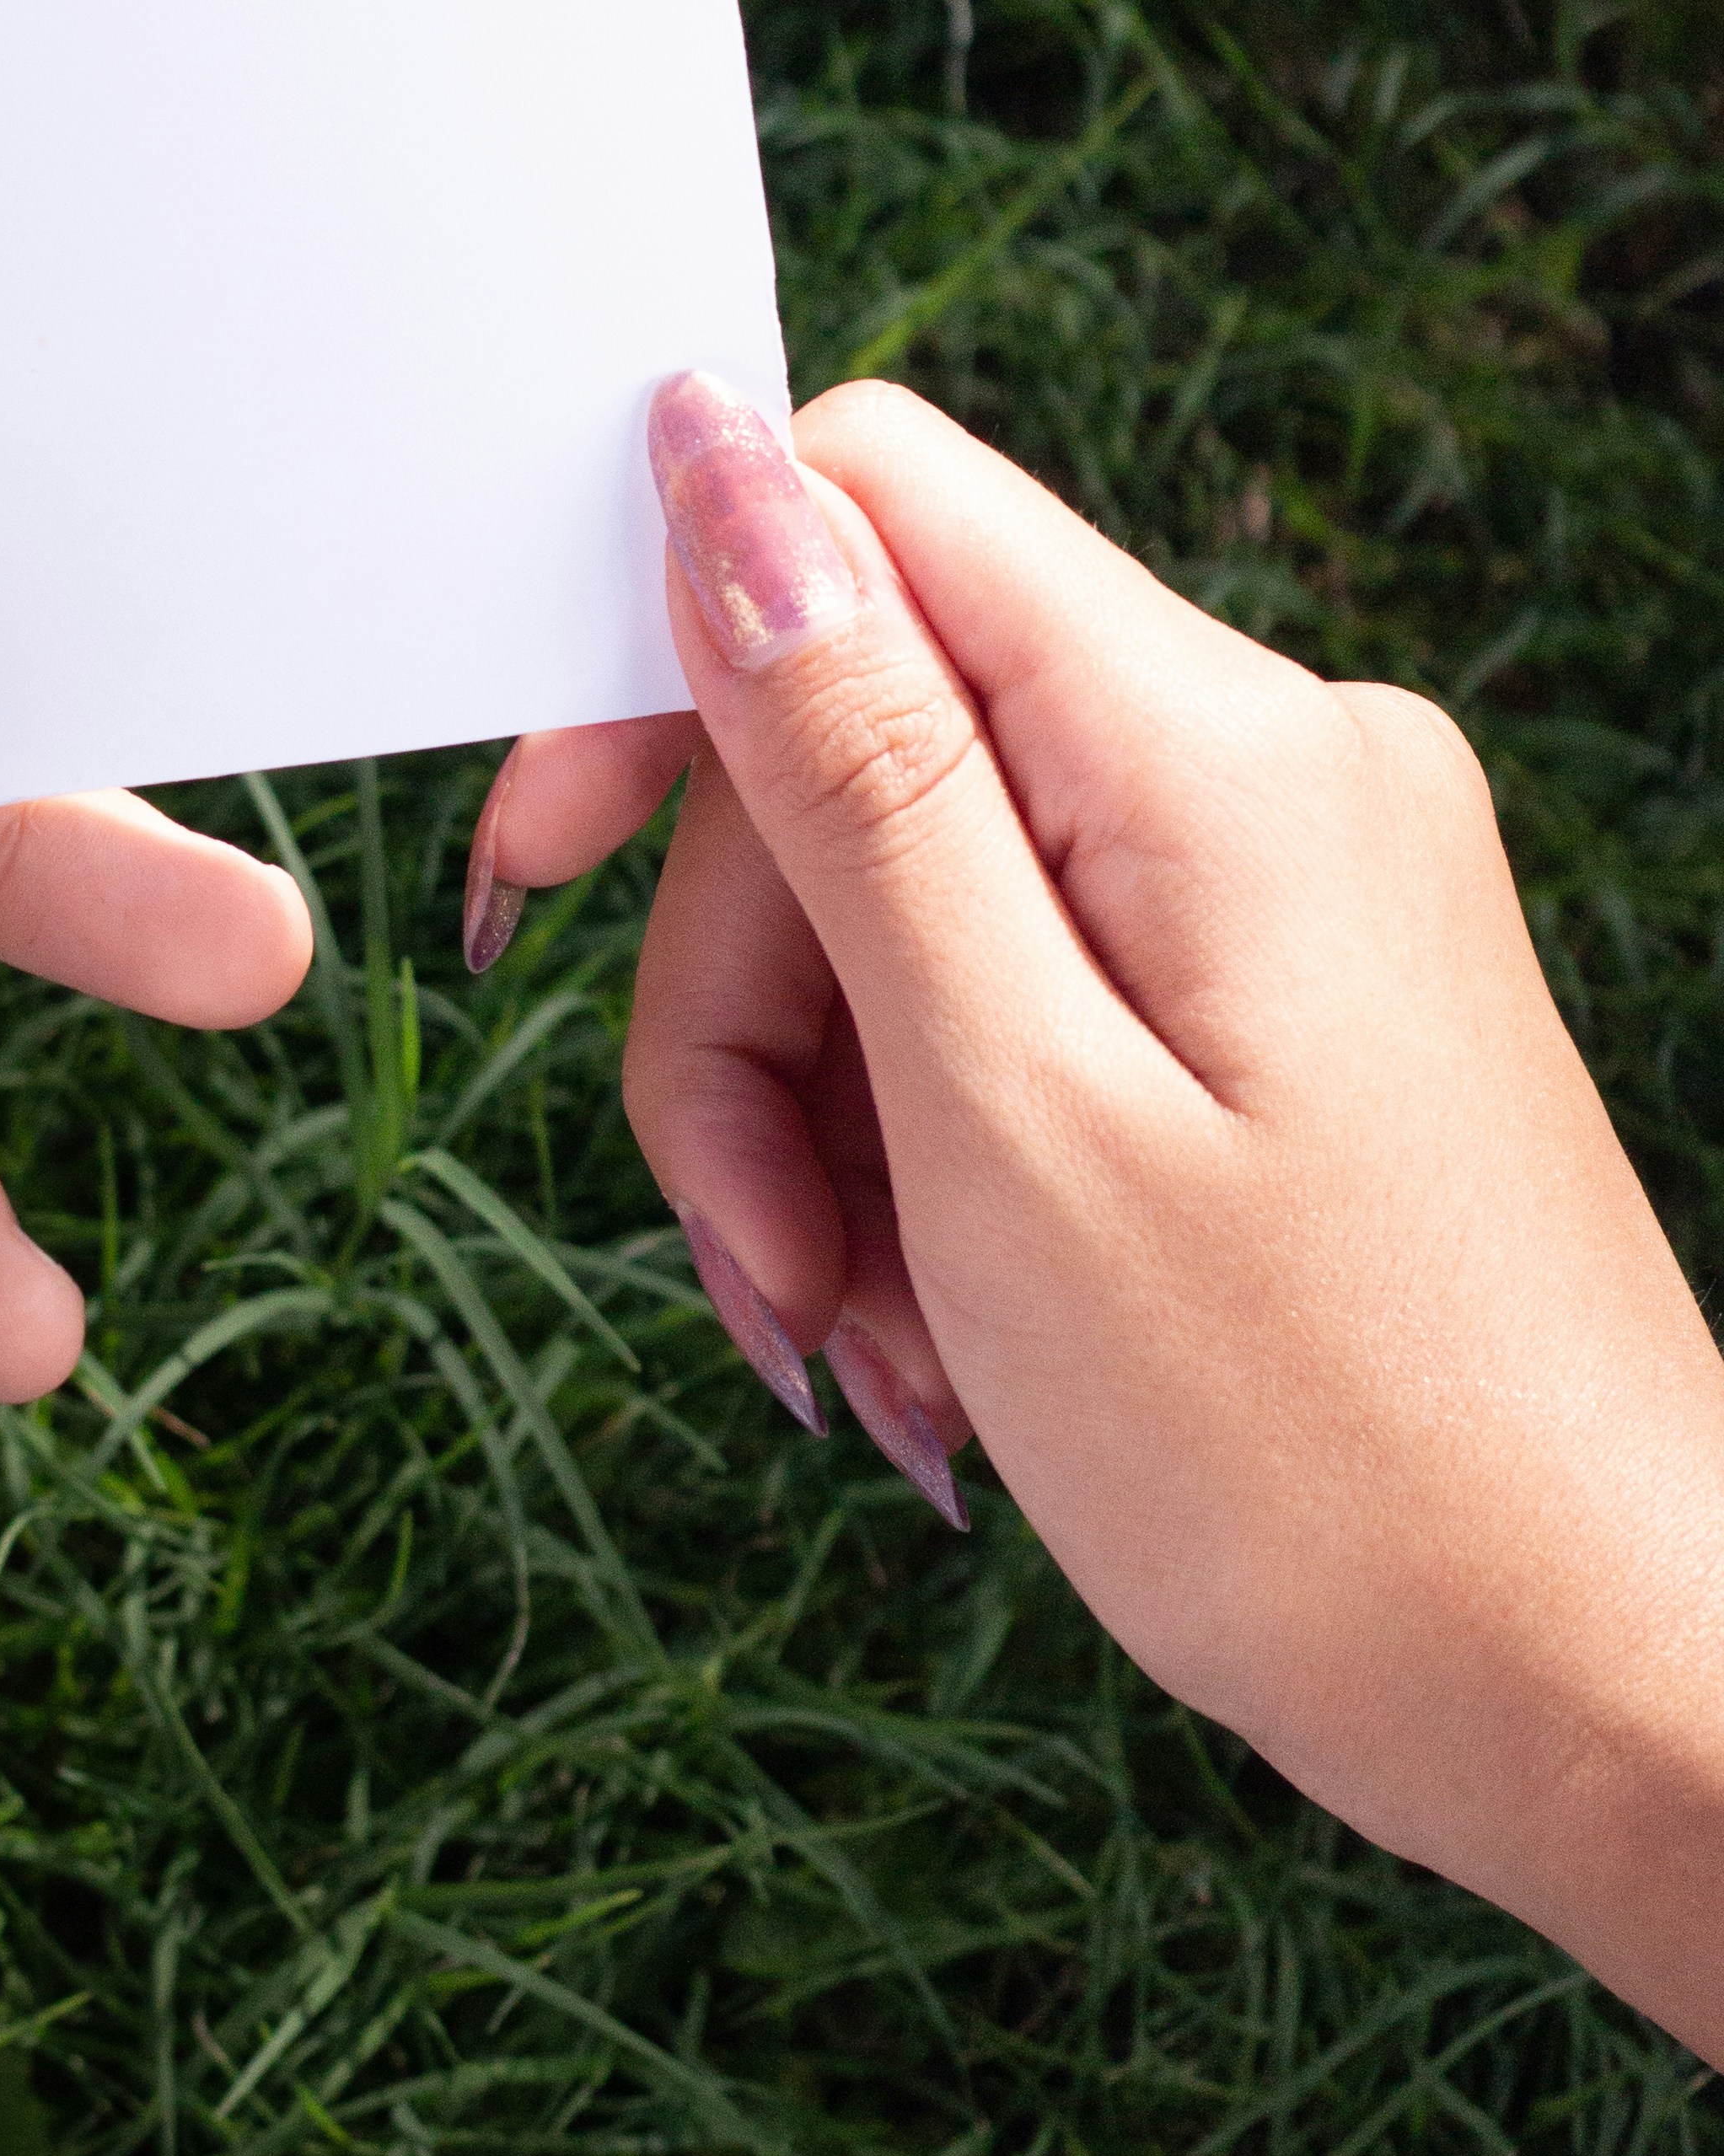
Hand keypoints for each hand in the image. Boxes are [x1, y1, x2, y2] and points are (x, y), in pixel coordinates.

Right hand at [473, 373, 1723, 2061]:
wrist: (1618, 1697)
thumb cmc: (1327, 1454)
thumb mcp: (1014, 1109)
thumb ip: (853, 770)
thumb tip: (710, 458)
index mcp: (1216, 750)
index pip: (865, 504)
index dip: (663, 662)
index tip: (540, 884)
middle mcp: (1273, 766)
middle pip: (862, 750)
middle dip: (746, 1009)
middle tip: (768, 1270)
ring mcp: (1293, 888)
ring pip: (916, 904)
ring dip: (828, 1129)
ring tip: (874, 1357)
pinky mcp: (1292, 1002)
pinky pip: (1022, 1007)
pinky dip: (938, 1167)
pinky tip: (950, 1349)